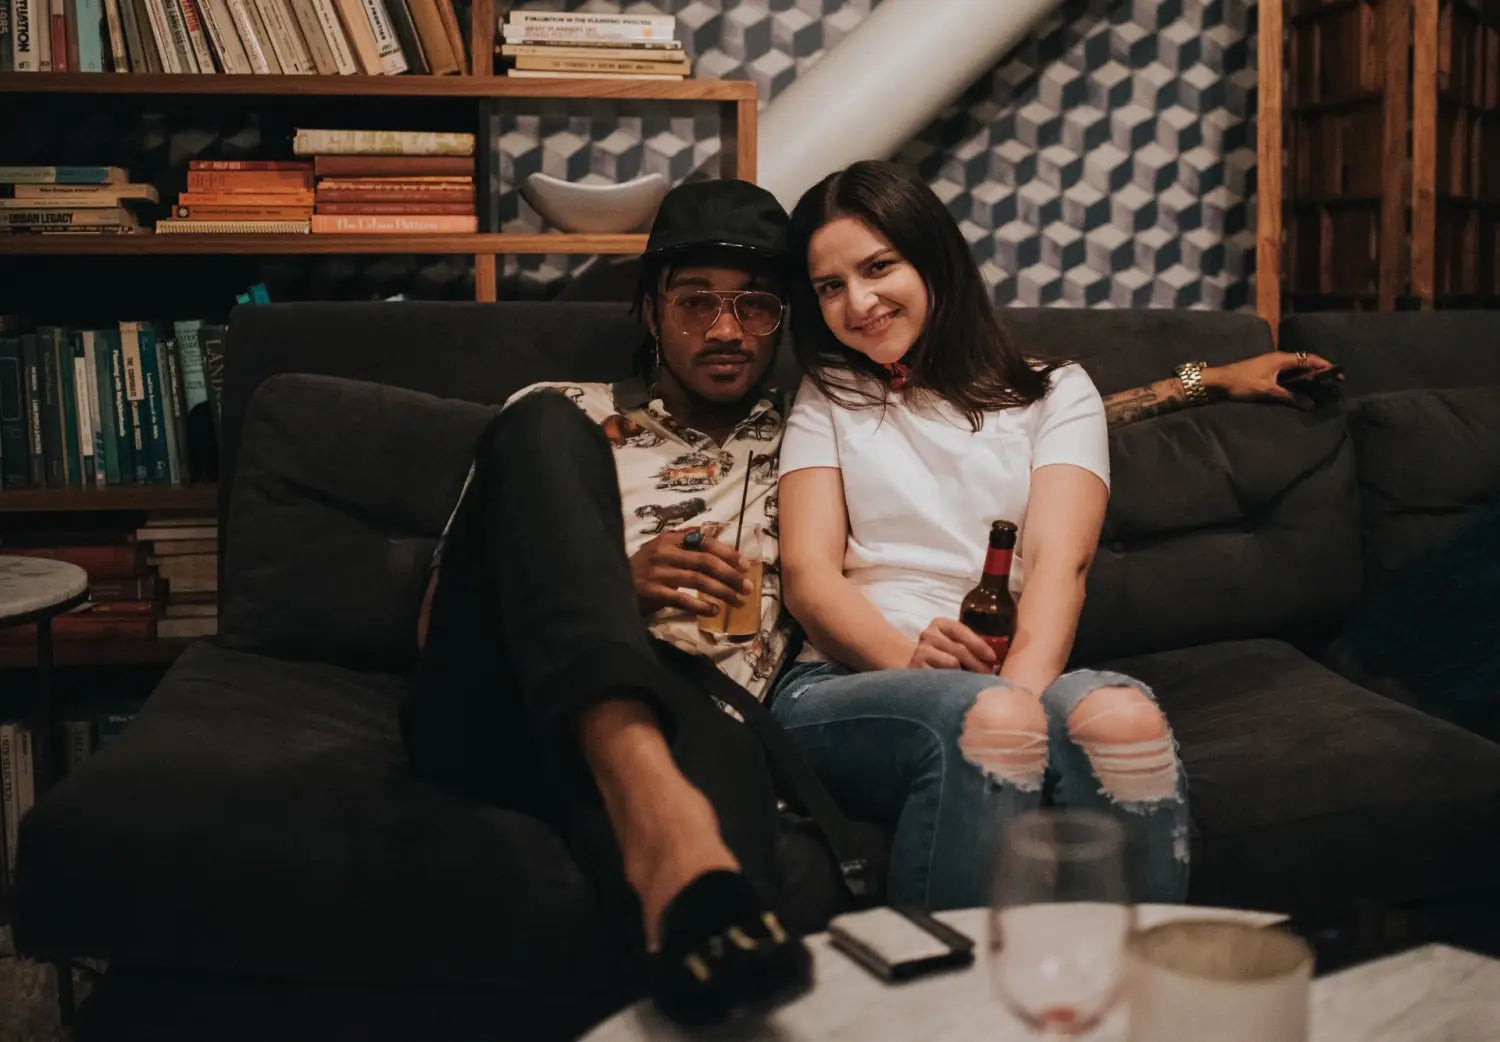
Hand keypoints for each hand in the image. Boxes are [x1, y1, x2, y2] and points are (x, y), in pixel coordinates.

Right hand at [629, 528, 752, 617]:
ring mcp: (658, 572)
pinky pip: (683, 599)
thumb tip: (718, 539)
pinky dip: (701, 606)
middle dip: (730, 574)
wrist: (612, 584)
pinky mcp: (653, 592)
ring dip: (722, 591)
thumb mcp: (662, 549)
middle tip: (748, 587)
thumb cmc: (644, 568)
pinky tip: (714, 611)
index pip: (704, 541)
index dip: (727, 553)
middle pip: (705, 561)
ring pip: (698, 580)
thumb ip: (686, 543)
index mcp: (670, 539)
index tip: (745, 565)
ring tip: (738, 601)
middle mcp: (664, 552)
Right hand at [907, 618, 998, 672]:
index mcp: (941, 624)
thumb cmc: (944, 654)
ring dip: (967, 674)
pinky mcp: (917, 667)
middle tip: (990, 675)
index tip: (993, 658)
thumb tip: (996, 659)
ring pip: (952, 663)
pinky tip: (959, 686)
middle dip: (978, 663)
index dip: (979, 645)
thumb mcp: (955, 643)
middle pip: (960, 649)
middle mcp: (928, 634)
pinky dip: (953, 681)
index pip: (962, 631)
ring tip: (976, 681)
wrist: (917, 665)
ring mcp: (921, 650)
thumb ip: (971, 644)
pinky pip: (941, 675)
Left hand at [1200, 351, 1340, 403]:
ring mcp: (1271, 365)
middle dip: (1319, 373)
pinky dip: (1296, 381)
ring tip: (1319, 389)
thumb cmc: (1241, 383)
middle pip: (1304, 363)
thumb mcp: (1267, 391)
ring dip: (1307, 378)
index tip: (1339, 375)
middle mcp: (1278, 359)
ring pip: (1295, 369)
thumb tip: (1311, 404)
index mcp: (1281, 358)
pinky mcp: (1265, 373)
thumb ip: (1290, 397)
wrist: (1217, 382)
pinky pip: (1286, 375)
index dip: (1325, 366)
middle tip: (1332, 384)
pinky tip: (1299, 391)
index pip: (1309, 359)